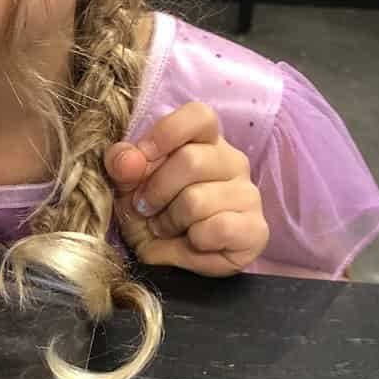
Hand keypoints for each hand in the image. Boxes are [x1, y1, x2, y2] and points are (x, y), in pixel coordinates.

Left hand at [104, 102, 268, 276]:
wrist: (171, 262)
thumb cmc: (153, 212)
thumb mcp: (128, 185)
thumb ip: (122, 164)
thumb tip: (127, 160)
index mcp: (204, 140)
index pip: (198, 116)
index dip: (165, 133)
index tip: (140, 158)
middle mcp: (232, 162)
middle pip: (190, 160)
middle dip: (156, 190)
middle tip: (145, 208)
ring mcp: (248, 194)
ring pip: (198, 199)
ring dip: (169, 221)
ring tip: (164, 228)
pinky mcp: (255, 229)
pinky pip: (217, 229)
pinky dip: (191, 243)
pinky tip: (190, 243)